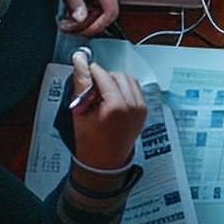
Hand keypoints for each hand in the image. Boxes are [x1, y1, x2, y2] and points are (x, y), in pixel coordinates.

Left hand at [45, 0, 118, 35]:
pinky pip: (94, 1)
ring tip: (66, 21)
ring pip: (98, 9)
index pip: (111, 12)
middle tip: (69, 27)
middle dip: (86, 23)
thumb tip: (81, 19)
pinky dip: (83, 9)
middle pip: (104, 13)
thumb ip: (74, 3)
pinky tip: (70, 11)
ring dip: (83, 17)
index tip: (85, 31)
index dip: (99, 25)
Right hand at [67, 49, 146, 169]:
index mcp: (116, 107)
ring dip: (114, 81)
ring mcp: (140, 108)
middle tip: (91, 88)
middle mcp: (132, 106)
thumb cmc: (90, 142)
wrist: (104, 162)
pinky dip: (123, 88)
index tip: (83, 70)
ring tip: (101, 94)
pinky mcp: (143, 110)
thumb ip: (81, 84)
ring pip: (128, 80)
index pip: (104, 75)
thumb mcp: (79, 111)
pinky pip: (134, 88)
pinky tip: (111, 98)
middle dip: (103, 77)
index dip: (91, 72)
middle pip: (118, 75)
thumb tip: (79, 62)